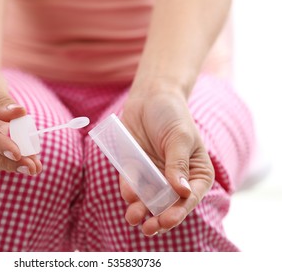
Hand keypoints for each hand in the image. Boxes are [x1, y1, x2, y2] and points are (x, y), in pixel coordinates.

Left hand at [120, 85, 213, 235]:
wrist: (149, 96)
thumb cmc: (172, 114)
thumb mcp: (180, 137)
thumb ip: (179, 164)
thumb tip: (181, 193)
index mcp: (196, 173)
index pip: (189, 198)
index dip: (178, 212)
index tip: (167, 220)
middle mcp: (175, 178)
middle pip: (168, 204)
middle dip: (159, 218)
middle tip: (149, 228)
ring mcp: (154, 174)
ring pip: (148, 199)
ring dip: (141, 210)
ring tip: (134, 217)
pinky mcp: (136, 167)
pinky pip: (132, 183)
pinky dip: (130, 191)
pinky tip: (129, 195)